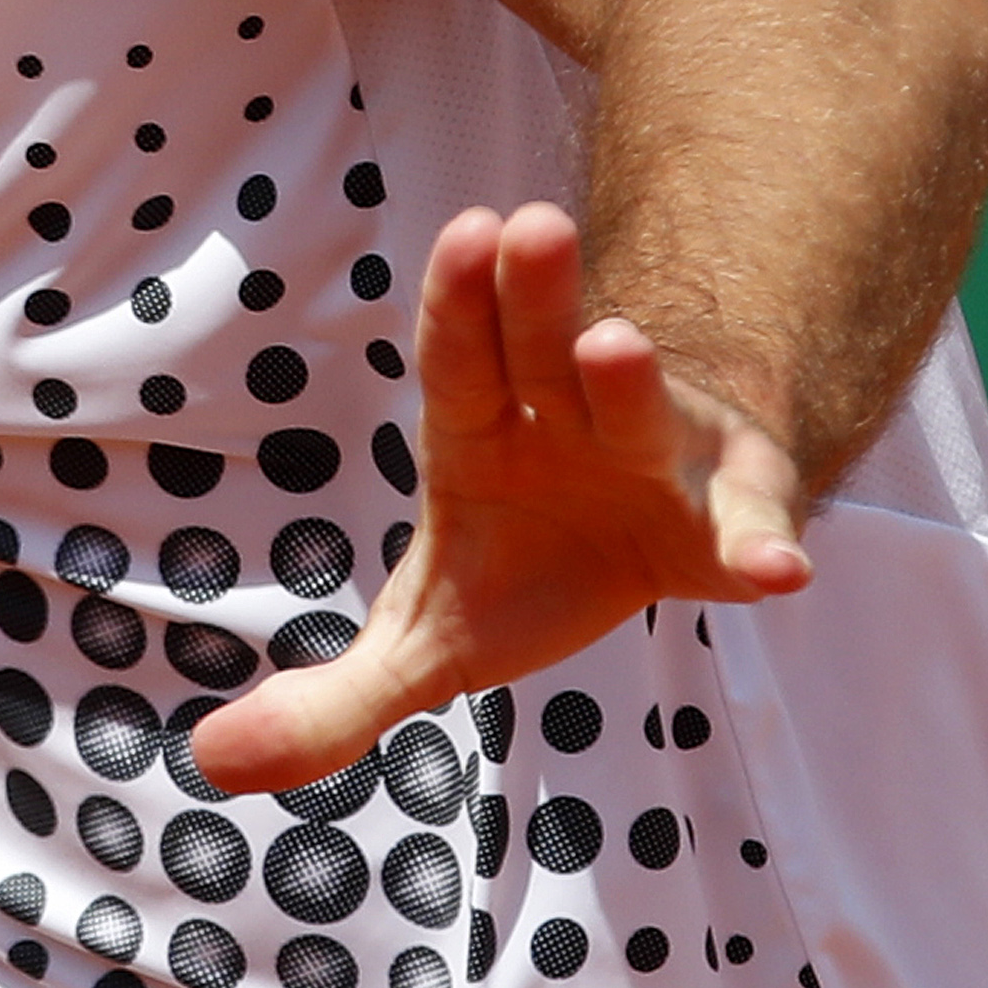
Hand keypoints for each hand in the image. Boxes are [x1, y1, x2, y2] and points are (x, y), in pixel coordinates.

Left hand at [186, 202, 810, 794]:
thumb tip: (209, 764)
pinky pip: (750, 525)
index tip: (466, 229)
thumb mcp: (431, 644)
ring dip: (630, 381)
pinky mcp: (734, 515)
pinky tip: (777, 572)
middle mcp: (571, 418)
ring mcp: (658, 456)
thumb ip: (336, 700)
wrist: (659, 545)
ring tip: (613, 346)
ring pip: (642, 408)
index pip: (461, 355)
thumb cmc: (530, 568)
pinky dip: (761, 543)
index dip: (457, 297)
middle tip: (528, 224)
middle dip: (535, 292)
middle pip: (546, 346)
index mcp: (485, 434)